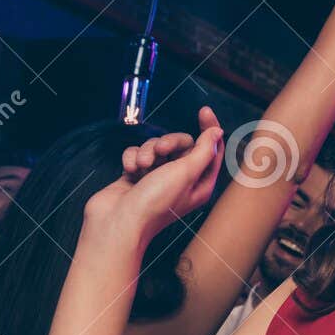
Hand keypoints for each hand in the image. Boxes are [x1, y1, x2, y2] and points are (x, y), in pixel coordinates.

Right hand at [83, 106, 224, 244]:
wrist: (117, 223)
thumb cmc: (154, 203)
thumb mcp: (185, 173)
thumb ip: (203, 151)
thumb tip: (216, 132)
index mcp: (200, 184)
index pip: (211, 150)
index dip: (210, 129)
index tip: (204, 111)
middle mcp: (181, 181)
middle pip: (182, 145)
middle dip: (169, 142)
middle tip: (160, 151)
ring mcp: (157, 178)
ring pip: (156, 147)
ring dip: (147, 152)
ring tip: (141, 166)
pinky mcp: (136, 177)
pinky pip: (137, 154)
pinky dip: (132, 158)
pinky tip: (129, 170)